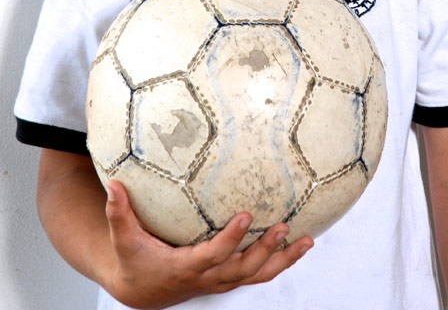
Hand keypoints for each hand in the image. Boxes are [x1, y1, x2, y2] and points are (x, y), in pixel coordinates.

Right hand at [104, 179, 313, 308]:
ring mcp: (221, 280)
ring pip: (257, 275)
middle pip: (243, 269)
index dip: (230, 240)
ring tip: (307, 241)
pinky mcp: (228, 277)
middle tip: (283, 226)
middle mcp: (208, 278)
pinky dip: (279, 261)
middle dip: (265, 249)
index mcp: (185, 268)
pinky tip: (298, 244)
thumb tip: (113, 184)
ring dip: (283, 259)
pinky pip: (258, 272)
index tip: (244, 215)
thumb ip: (118, 212)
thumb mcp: (122, 237)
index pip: (213, 256)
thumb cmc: (133, 259)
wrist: (142, 290)